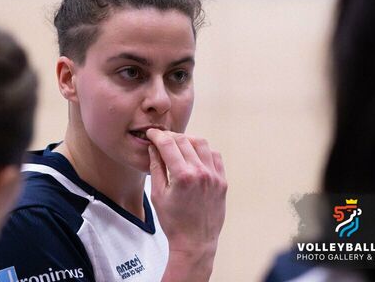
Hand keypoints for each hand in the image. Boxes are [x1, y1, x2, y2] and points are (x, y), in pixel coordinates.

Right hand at [146, 129, 226, 280]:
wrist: (195, 242)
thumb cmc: (173, 222)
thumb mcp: (158, 194)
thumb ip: (156, 167)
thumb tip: (154, 148)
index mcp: (183, 176)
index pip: (168, 144)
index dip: (158, 135)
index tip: (152, 133)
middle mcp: (201, 173)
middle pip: (185, 141)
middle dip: (171, 136)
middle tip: (162, 139)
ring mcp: (214, 177)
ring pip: (202, 144)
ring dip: (188, 141)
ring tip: (178, 145)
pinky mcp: (222, 182)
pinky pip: (215, 157)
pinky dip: (204, 151)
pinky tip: (194, 155)